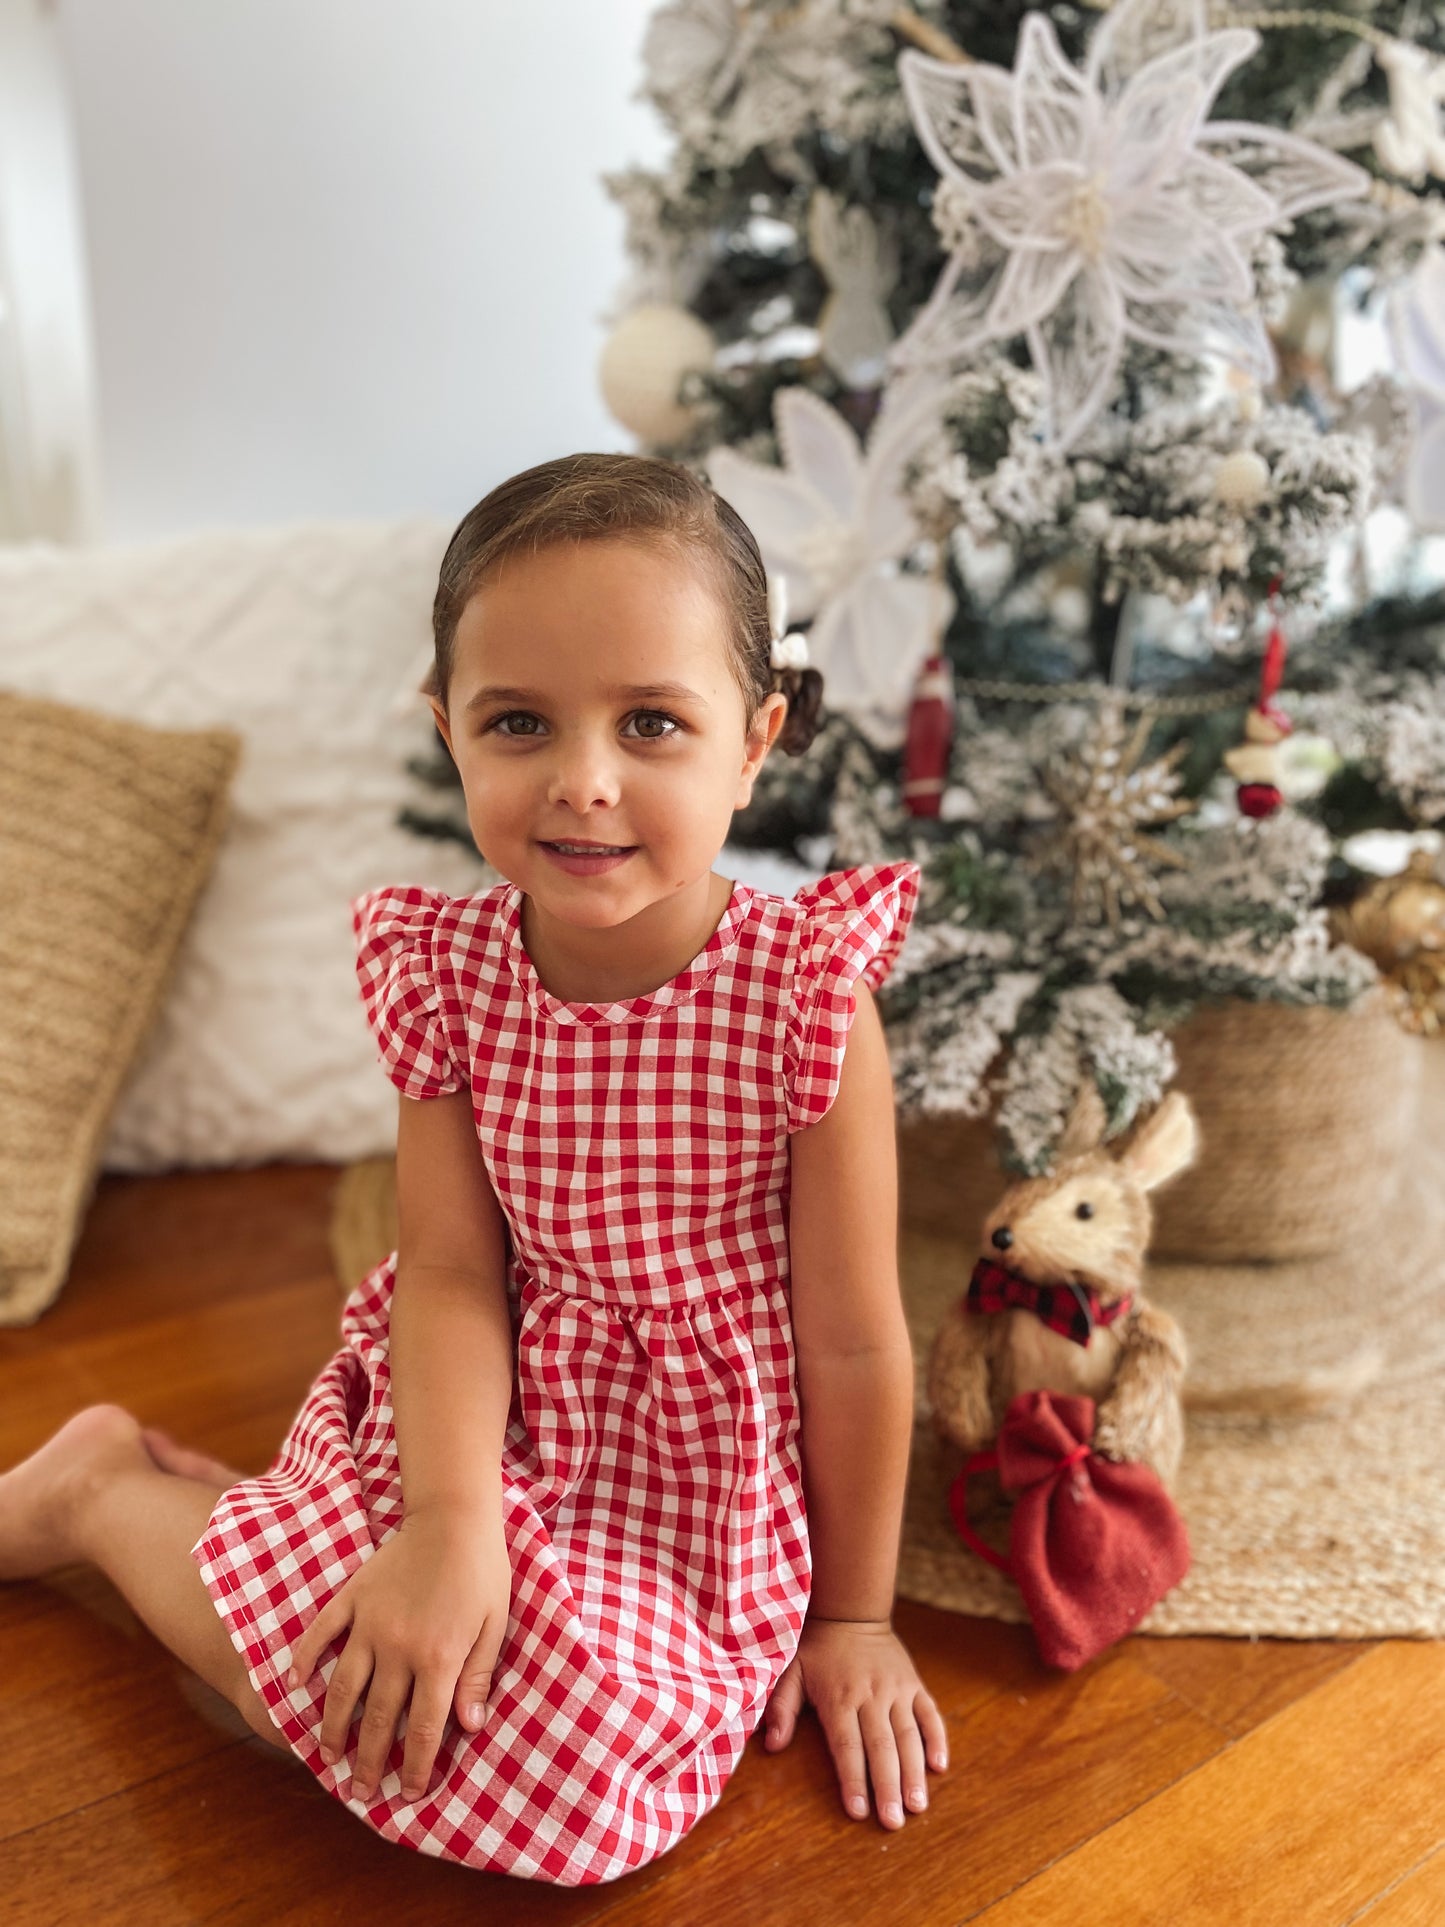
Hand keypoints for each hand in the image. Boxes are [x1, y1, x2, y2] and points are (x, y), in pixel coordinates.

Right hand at [284, 1507, 511, 1803]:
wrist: (453, 1517)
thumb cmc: (482, 1571)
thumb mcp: (494, 1625)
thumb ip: (479, 1676)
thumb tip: (470, 1727)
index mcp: (438, 1658)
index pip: (425, 1727)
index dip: (417, 1765)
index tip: (410, 1792)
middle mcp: (398, 1648)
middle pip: (380, 1718)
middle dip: (371, 1761)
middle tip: (361, 1791)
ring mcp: (370, 1624)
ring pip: (343, 1688)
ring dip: (333, 1727)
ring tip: (327, 1756)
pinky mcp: (353, 1598)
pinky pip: (321, 1633)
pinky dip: (305, 1659)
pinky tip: (294, 1684)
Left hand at [761, 1616, 948, 1828]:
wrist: (851, 1611)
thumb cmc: (816, 1650)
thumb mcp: (790, 1671)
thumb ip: (781, 1708)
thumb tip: (772, 1745)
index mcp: (839, 1697)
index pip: (847, 1746)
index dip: (853, 1780)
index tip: (858, 1812)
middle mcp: (871, 1695)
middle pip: (881, 1747)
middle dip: (888, 1787)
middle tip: (894, 1822)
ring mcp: (896, 1689)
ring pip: (909, 1735)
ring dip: (914, 1772)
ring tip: (917, 1805)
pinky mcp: (914, 1684)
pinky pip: (929, 1714)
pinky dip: (937, 1739)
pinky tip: (939, 1766)